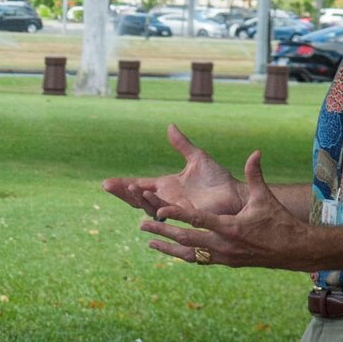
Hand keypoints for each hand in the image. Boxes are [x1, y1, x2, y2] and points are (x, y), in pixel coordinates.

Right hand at [102, 124, 247, 220]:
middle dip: (123, 193)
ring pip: (150, 206)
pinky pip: (168, 212)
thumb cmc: (219, 179)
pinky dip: (158, 207)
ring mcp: (175, 209)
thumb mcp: (197, 157)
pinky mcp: (185, 215)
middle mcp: (167, 199)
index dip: (123, 185)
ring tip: (130, 189)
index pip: (139, 185)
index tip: (106, 183)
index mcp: (166, 186)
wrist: (236, 193)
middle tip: (108, 186)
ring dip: (139, 198)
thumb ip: (181, 144)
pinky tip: (151, 201)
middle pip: (138, 198)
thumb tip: (170, 126)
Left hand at [139, 151, 324, 271]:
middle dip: (163, 230)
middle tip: (142, 224)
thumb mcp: (265, 198)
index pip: (198, 220)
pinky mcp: (226, 262)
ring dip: (168, 246)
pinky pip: (199, 260)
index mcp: (231, 227)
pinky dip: (183, 255)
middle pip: (186, 238)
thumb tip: (255, 152)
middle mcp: (224, 245)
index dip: (178, 214)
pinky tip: (171, 251)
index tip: (159, 209)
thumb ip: (256, 175)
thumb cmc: (280, 222)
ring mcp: (224, 256)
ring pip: (189, 253)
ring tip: (149, 241)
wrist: (294, 251)